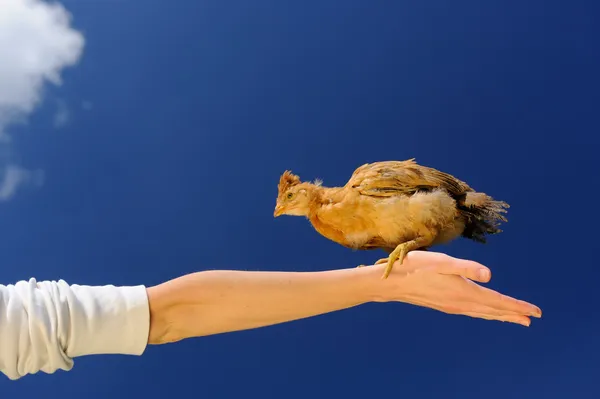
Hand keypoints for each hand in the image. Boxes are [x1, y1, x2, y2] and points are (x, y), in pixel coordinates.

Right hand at [369, 251, 541, 325]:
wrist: (392, 284)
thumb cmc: (415, 268)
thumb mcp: (441, 262)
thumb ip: (466, 267)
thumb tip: (490, 275)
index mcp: (464, 291)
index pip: (497, 302)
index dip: (517, 306)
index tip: (535, 312)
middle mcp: (461, 303)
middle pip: (493, 311)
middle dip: (514, 314)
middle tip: (532, 318)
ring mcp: (452, 306)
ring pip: (483, 313)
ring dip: (501, 315)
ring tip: (515, 319)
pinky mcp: (445, 305)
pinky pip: (473, 312)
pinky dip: (486, 313)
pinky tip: (485, 312)